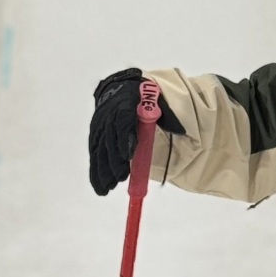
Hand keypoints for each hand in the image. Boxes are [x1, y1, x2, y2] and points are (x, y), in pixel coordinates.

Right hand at [88, 68, 185, 195]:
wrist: (117, 88)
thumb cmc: (142, 97)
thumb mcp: (157, 100)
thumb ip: (167, 116)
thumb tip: (181, 131)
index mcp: (126, 101)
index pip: (123, 119)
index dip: (125, 137)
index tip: (129, 155)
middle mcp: (108, 114)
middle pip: (109, 138)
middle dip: (114, 160)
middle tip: (121, 177)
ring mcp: (99, 125)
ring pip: (99, 149)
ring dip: (103, 170)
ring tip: (108, 188)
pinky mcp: (94, 135)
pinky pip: (94, 155)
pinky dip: (95, 172)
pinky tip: (100, 187)